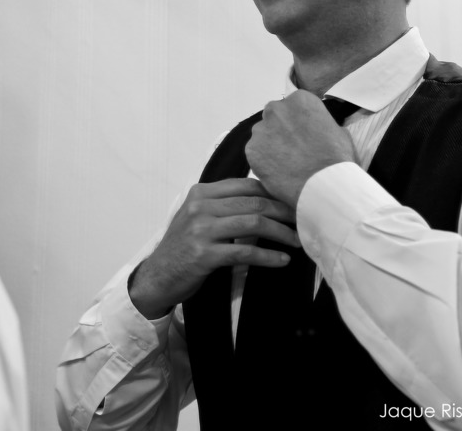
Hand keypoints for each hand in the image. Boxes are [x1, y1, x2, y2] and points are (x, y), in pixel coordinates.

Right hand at [128, 178, 298, 318]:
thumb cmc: (183, 247)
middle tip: (303, 220)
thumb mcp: (198, 217)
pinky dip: (268, 256)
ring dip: (281, 233)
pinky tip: (282, 261)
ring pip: (253, 224)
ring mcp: (201, 230)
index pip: (247, 185)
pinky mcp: (204, 254)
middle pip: (254, 202)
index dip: (274, 193)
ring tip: (297, 241)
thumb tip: (265, 200)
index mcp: (201, 193)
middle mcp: (200, 206)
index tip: (293, 203)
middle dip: (284, 211)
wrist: (158, 276)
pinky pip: (245, 252)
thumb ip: (223, 205)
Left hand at [245, 90, 356, 207]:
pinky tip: (278, 172)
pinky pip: (256, 153)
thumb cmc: (337, 159)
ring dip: (271, 146)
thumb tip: (315, 128)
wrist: (325, 185)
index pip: (292, 107)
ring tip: (286, 164)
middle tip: (293, 150)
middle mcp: (276, 109)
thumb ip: (320, 123)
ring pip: (263, 135)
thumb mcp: (338, 131)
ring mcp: (261, 129)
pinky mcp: (251, 149)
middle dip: (281, 131)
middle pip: (274, 118)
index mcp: (300, 100)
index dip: (297, 124)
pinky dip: (264, 162)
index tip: (302, 136)